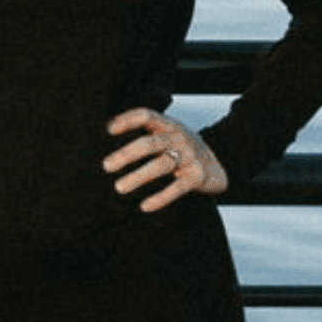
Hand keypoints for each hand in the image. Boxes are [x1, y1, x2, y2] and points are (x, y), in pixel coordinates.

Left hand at [104, 108, 227, 210]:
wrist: (216, 164)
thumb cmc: (180, 149)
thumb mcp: (166, 134)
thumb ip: (144, 133)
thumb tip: (104, 138)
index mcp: (167, 125)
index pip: (146, 116)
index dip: (128, 120)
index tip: (109, 130)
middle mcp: (178, 138)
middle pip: (150, 143)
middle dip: (127, 154)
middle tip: (106, 166)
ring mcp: (189, 156)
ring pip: (162, 165)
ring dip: (139, 176)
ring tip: (119, 187)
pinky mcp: (197, 176)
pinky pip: (178, 187)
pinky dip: (161, 197)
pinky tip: (145, 206)